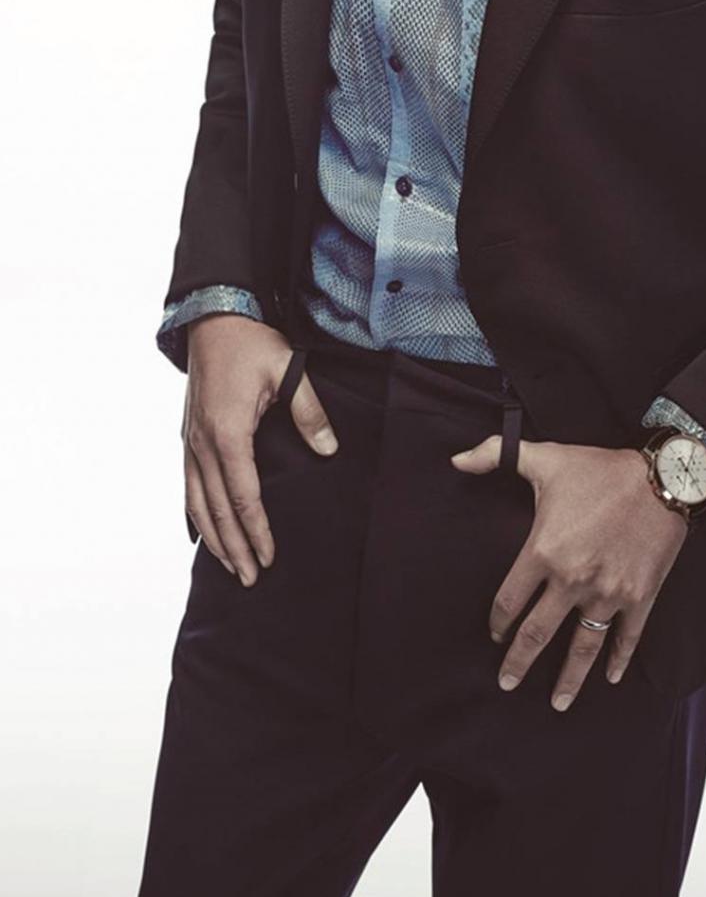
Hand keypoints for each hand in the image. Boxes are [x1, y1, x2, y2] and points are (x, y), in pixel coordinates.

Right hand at [182, 314, 338, 582]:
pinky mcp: (188, 436)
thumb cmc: (251, 343)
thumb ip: (309, 411)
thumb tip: (328, 449)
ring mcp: (190, 441)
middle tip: (249, 579)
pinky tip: (203, 531)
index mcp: (228, 432)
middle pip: (217, 509)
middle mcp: (203, 443)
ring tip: (228, 565)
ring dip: (213, 537)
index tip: (268, 558)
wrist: (212, 317)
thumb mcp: (289, 369)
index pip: (243, 495)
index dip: (256, 531)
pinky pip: (188, 485)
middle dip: (233, 547)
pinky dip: (195, 513)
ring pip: (197, 502)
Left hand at [450, 435, 688, 708]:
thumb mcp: (546, 458)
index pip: (510, 601)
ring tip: (557, 703)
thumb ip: (496, 456)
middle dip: (519, 662)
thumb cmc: (600, 469)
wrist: (662, 477)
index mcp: (544, 551)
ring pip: (582, 647)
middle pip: (538, 634)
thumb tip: (456, 460)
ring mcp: (608, 593)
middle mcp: (573, 580)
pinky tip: (611, 677)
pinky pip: (627, 638)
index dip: (498, 623)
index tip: (495, 635)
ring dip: (568, 679)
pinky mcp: (641, 597)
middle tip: (507, 683)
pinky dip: (619, 660)